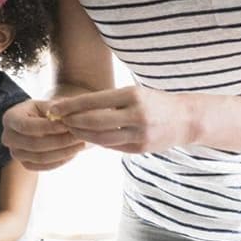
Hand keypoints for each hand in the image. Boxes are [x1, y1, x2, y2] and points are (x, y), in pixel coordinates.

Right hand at [1, 98, 86, 170]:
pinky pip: (44, 166)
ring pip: (40, 158)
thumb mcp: (47, 104)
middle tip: (79, 135)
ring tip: (80, 143)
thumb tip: (63, 115)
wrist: (38, 123)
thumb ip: (54, 108)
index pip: (27, 126)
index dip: (48, 127)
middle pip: (34, 144)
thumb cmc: (43, 110)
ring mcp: (15, 153)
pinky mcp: (25, 164)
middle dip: (59, 140)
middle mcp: (8, 137)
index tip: (68, 124)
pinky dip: (60, 161)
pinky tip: (73, 152)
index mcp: (10, 118)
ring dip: (63, 152)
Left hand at [48, 87, 201, 153]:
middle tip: (57, 121)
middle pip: (93, 121)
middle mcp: (136, 114)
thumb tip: (76, 107)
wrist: (186, 119)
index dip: (71, 106)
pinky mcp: (141, 149)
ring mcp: (139, 133)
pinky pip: (112, 146)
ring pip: (100, 137)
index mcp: (132, 95)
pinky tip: (87, 138)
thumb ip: (110, 100)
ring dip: (81, 134)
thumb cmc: (154, 101)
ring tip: (69, 129)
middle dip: (72, 122)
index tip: (54, 108)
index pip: (93, 100)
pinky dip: (97, 142)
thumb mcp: (135, 92)